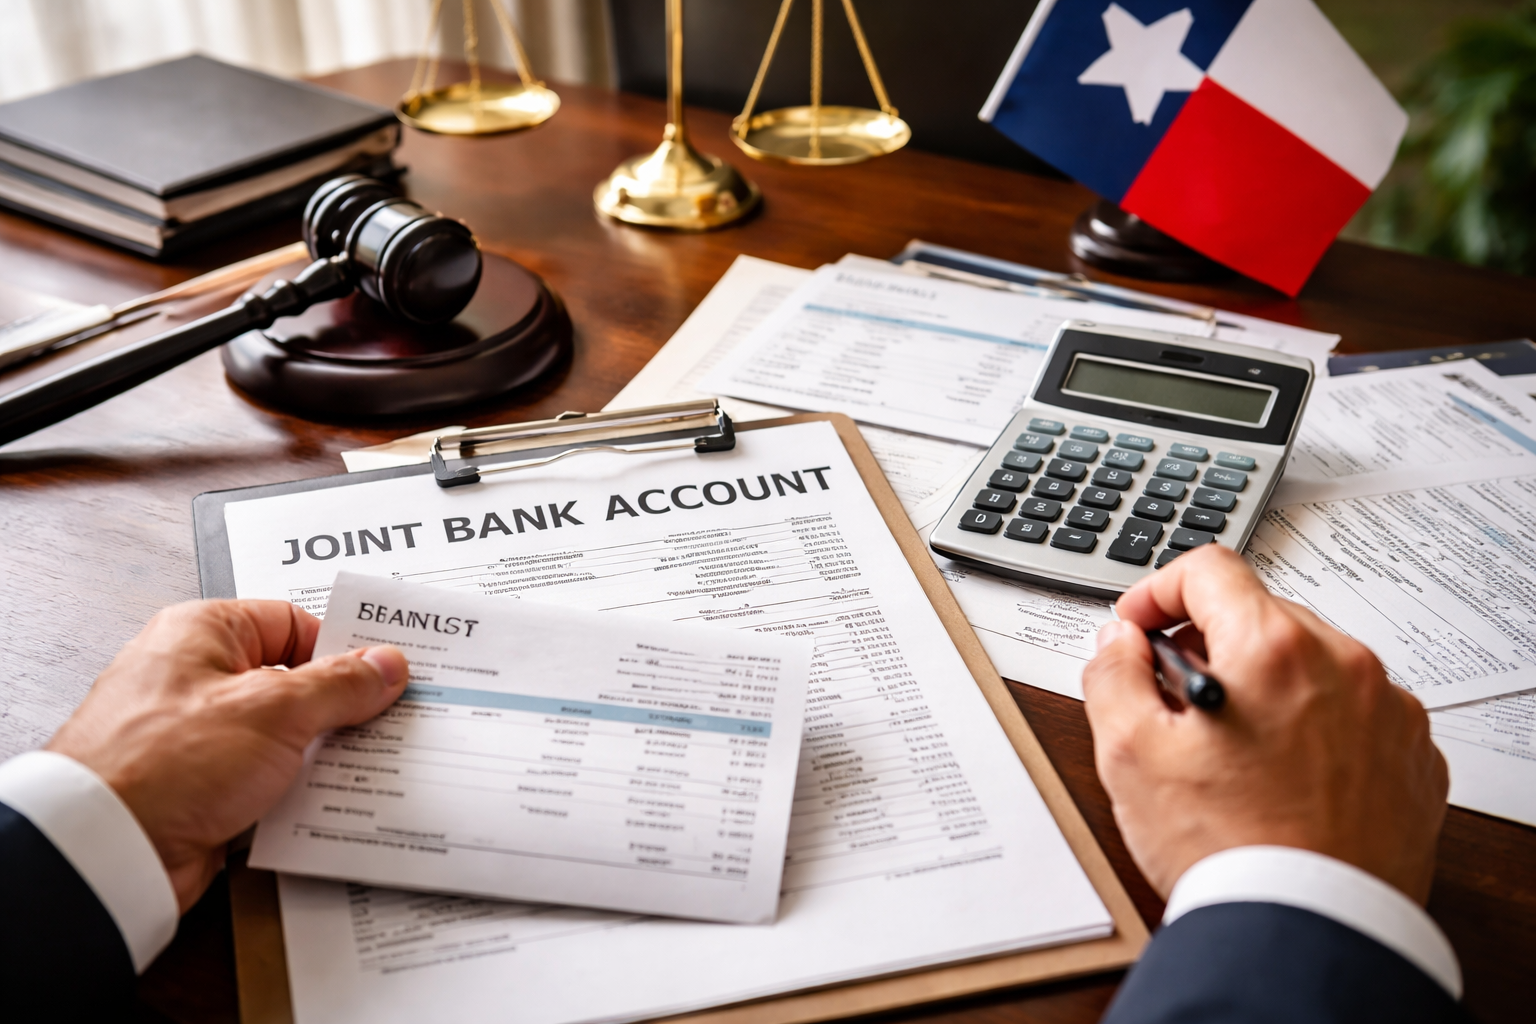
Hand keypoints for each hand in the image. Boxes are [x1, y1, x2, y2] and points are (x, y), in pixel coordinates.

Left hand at [46, 600, 407, 911]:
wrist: (104, 854)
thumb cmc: (161, 763)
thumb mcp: (273, 709)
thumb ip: (338, 685)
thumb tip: (383, 665)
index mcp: (203, 634)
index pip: (293, 623)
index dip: (344, 648)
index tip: (387, 672)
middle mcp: (196, 679)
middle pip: (293, 682)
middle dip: (341, 707)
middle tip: (389, 719)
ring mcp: (198, 738)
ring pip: (283, 737)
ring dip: (322, 755)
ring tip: (368, 765)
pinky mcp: (201, 790)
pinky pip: (266, 782)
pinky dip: (298, 792)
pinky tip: (330, 802)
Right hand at [1083, 545, 1446, 903]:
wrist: (1310, 930)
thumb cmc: (1229, 849)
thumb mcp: (1130, 753)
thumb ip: (1112, 674)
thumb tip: (1118, 642)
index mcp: (1273, 648)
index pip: (1208, 570)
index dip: (1157, 593)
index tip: (1140, 626)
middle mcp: (1344, 665)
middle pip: (1260, 616)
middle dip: (1210, 646)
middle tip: (1174, 703)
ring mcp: (1388, 713)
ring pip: (1310, 665)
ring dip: (1265, 686)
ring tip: (1230, 752)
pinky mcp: (1413, 758)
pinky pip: (1355, 714)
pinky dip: (1315, 728)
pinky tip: (1281, 778)